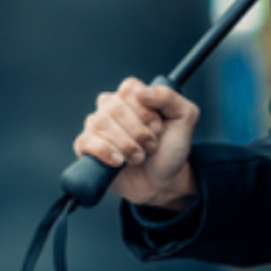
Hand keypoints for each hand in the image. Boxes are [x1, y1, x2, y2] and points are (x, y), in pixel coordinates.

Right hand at [74, 76, 200, 208]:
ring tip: (138, 156)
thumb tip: (141, 90)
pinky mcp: (87, 147)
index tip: (157, 126)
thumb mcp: (184, 118)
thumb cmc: (170, 148)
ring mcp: (97, 126)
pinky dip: (105, 152)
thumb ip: (168, 97)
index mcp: (134, 96)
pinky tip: (119, 161)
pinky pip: (86, 141)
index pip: (129, 89)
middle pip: (114, 107)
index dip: (145, 110)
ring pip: (100, 123)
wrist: (162, 181)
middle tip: (150, 144)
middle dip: (138, 132)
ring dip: (125, 144)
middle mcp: (112, 107)